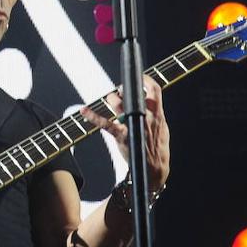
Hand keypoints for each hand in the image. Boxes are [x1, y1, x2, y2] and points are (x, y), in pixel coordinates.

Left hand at [81, 75, 169, 195]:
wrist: (154, 168)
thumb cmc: (158, 148)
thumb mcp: (163, 126)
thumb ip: (156, 112)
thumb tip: (149, 98)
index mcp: (158, 114)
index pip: (155, 89)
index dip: (146, 80)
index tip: (140, 77)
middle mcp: (145, 118)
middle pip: (132, 94)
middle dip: (123, 89)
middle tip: (120, 90)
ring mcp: (132, 126)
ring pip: (118, 104)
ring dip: (111, 99)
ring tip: (111, 99)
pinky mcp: (121, 136)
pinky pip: (105, 124)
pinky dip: (92, 116)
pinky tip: (84, 110)